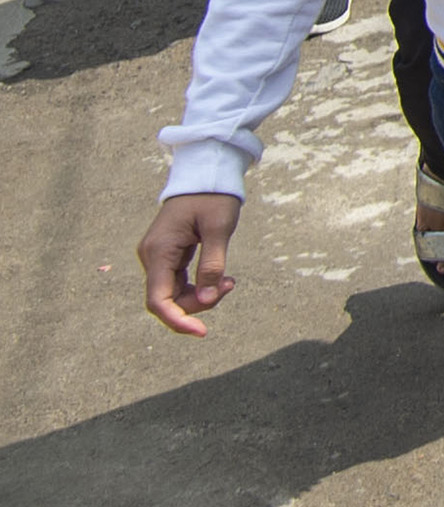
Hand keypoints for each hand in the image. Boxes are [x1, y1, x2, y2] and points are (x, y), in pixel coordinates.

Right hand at [138, 192, 241, 335]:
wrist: (205, 175)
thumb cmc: (213, 198)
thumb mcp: (219, 229)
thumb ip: (212, 265)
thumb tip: (207, 297)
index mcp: (158, 251)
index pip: (158, 300)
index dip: (177, 320)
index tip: (202, 331)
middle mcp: (151, 257)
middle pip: (167, 300)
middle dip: (198, 304)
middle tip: (229, 286)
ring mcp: (158, 257)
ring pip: (174, 293)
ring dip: (201, 295)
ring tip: (229, 280)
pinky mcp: (168, 256)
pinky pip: (179, 282)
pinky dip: (199, 286)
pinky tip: (222, 278)